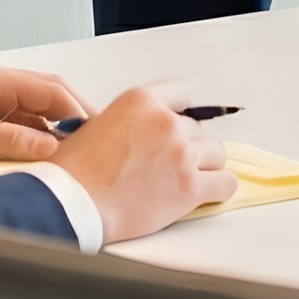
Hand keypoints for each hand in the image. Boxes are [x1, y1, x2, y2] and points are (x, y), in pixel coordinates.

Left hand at [0, 61, 88, 166]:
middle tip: (95, 141)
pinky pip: (15, 120)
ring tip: (71, 152)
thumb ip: (11, 142)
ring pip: (32, 109)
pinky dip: (30, 134)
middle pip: (47, 95)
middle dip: (72, 116)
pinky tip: (37, 154)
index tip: (100, 132)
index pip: (53, 91)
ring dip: (52, 127)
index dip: (80, 112)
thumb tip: (52, 148)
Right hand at [51, 84, 236, 243]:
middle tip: (168, 164)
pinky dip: (218, 189)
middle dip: (186, 146)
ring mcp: (181, 154)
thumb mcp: (96, 125)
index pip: (181, 94)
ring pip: (215, 152)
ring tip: (184, 179)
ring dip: (203, 165)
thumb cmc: (74, 173)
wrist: (73, 204)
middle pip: (196, 128)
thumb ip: (128, 122)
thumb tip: (139, 132)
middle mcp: (165, 122)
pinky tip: (205, 193)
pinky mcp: (190, 187)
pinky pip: (225, 183)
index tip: (177, 127)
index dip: (179, 114)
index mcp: (140, 101)